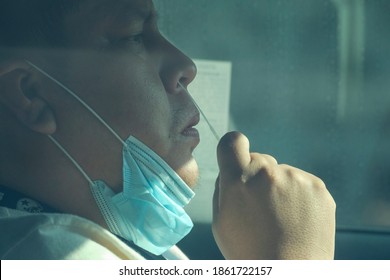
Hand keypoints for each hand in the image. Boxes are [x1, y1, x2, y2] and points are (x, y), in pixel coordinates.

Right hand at [212, 132, 335, 258]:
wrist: (289, 272)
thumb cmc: (250, 251)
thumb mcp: (221, 221)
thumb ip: (223, 187)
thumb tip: (230, 168)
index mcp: (239, 181)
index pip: (232, 141)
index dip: (233, 148)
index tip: (236, 159)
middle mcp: (268, 174)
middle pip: (259, 159)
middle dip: (256, 176)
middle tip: (260, 205)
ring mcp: (296, 178)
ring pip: (281, 172)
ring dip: (279, 187)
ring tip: (281, 217)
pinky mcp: (317, 187)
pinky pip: (300, 182)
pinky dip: (297, 195)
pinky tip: (296, 218)